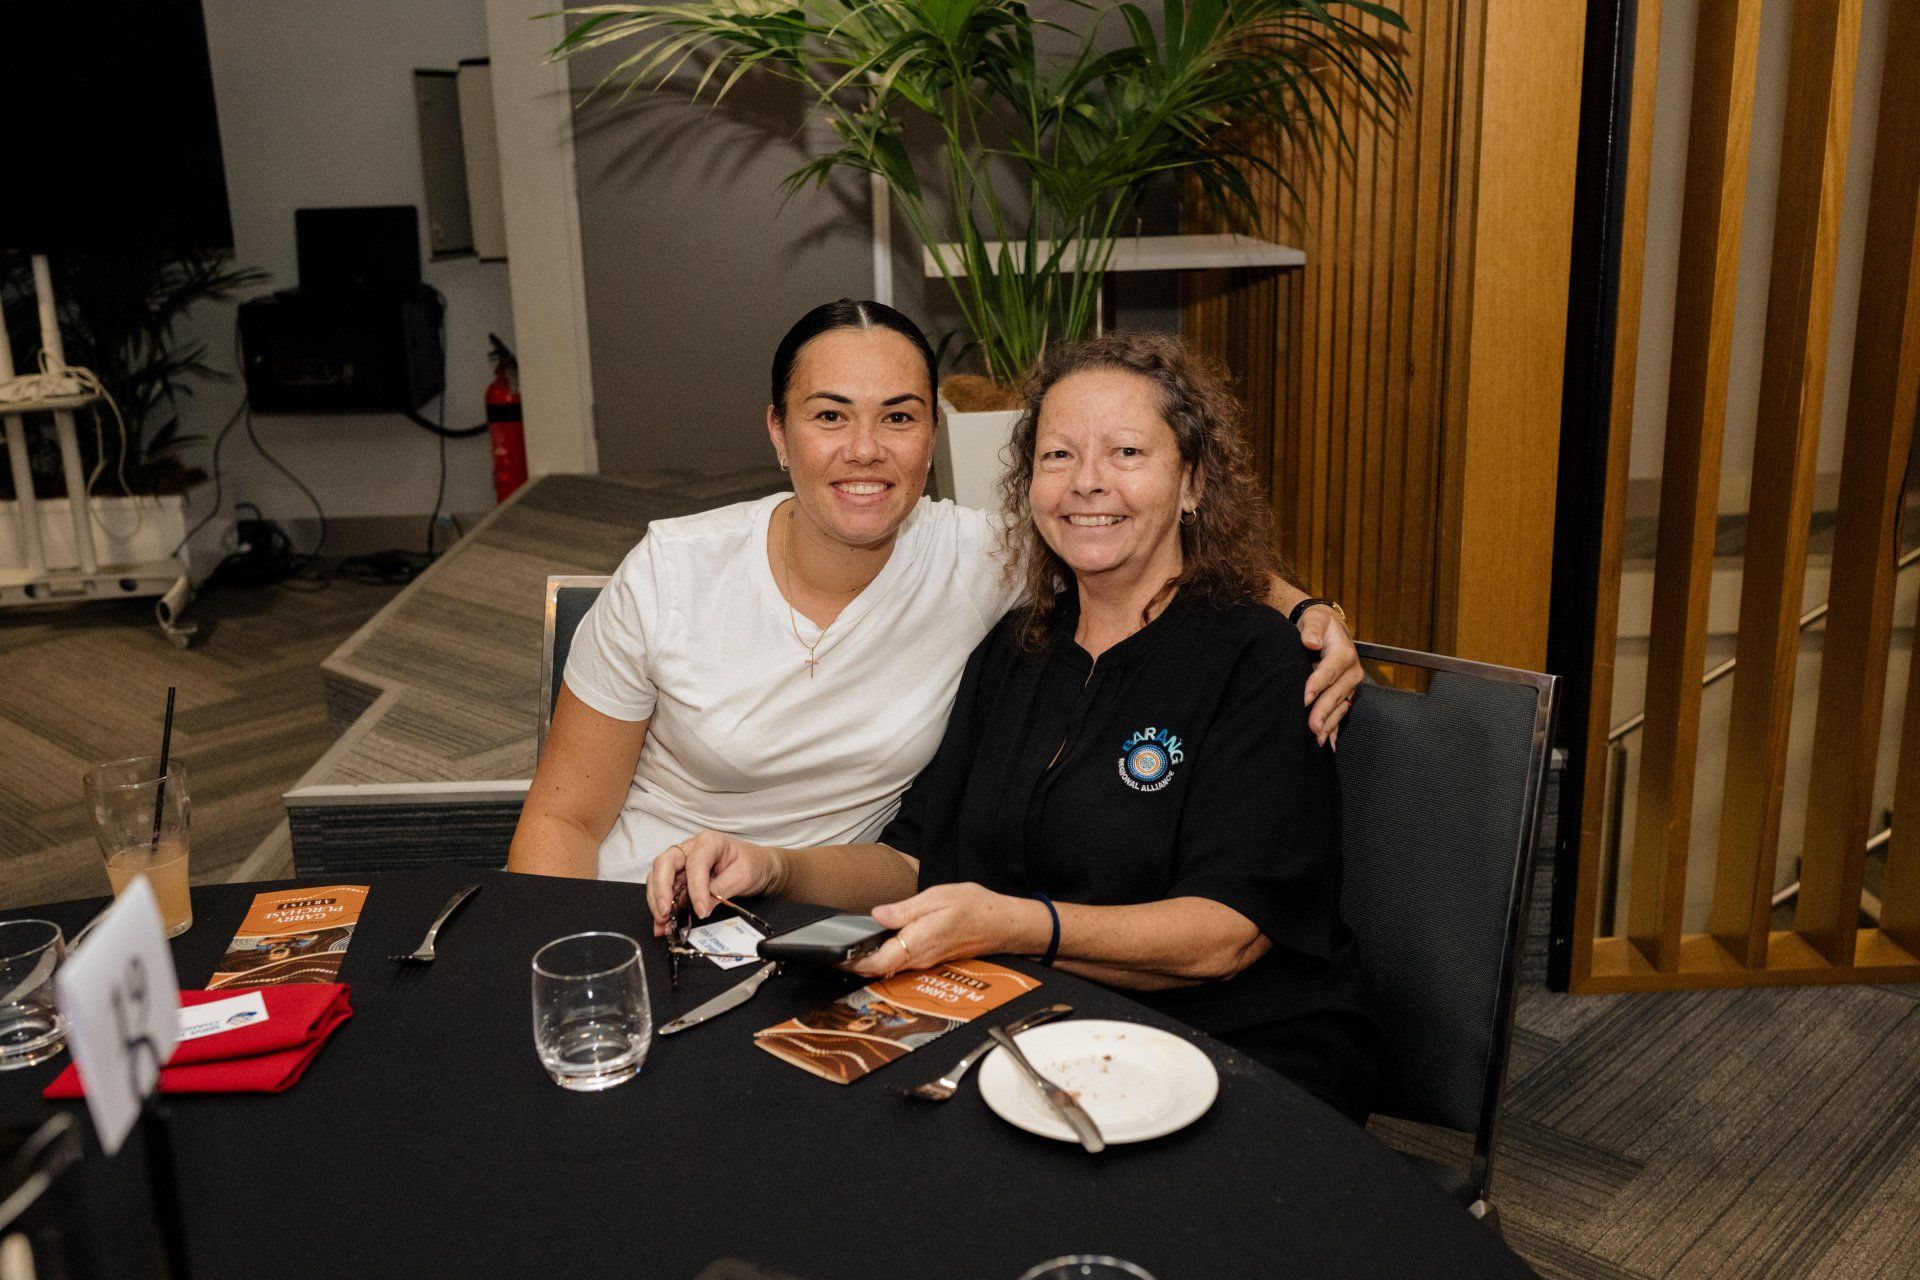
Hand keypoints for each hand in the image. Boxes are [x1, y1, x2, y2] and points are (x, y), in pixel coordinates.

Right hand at [645, 830, 782, 934]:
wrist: (758, 866)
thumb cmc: (752, 864)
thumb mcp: (743, 875)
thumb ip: (722, 890)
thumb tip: (703, 907)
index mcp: (709, 842)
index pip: (695, 864)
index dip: (695, 889)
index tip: (701, 910)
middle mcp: (690, 848)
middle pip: (665, 864)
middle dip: (661, 890)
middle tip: (665, 913)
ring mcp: (683, 862)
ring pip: (659, 877)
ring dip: (657, 901)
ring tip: (662, 923)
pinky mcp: (680, 877)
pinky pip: (665, 890)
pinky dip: (661, 906)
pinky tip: (662, 923)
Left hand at [845, 883, 1045, 979]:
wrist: (1003, 923)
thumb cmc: (975, 908)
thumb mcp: (937, 898)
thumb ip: (904, 910)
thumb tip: (877, 915)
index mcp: (918, 942)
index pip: (876, 963)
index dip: (853, 962)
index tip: (836, 955)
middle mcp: (919, 958)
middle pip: (878, 968)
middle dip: (855, 963)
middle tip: (835, 952)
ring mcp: (925, 961)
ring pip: (889, 966)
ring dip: (869, 960)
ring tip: (850, 947)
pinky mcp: (930, 958)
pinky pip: (901, 962)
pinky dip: (885, 956)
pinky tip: (878, 944)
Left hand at [1297, 604, 1361, 748]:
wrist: (1328, 629)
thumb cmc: (1318, 624)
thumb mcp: (1315, 619)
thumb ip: (1312, 628)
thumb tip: (1311, 641)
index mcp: (1344, 653)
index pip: (1330, 671)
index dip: (1318, 685)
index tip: (1305, 698)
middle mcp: (1351, 672)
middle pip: (1336, 693)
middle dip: (1324, 712)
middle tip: (1312, 727)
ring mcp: (1350, 686)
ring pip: (1340, 707)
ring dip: (1329, 724)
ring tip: (1316, 739)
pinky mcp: (1345, 694)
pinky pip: (1340, 713)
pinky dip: (1333, 729)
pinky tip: (1327, 744)